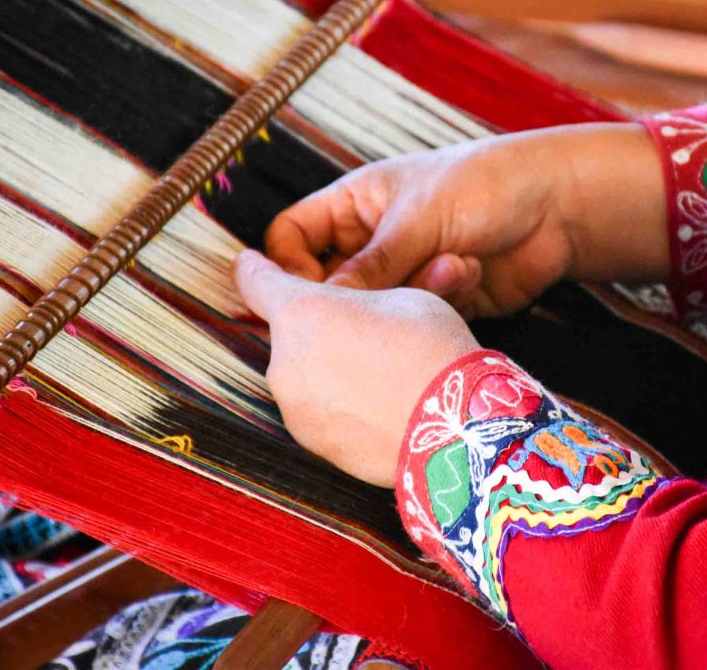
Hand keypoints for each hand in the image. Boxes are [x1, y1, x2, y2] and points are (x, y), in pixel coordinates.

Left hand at [234, 249, 479, 486]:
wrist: (457, 427)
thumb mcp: (402, 295)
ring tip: (382, 374)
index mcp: (301, 312)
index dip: (254, 268)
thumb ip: (359, 295)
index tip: (248, 262)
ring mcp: (294, 408)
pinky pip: (319, 412)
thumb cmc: (432, 349)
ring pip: (305, 375)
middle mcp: (284, 360)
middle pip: (291, 334)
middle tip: (368, 332)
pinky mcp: (311, 443)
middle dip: (320, 330)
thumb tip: (350, 310)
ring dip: (330, 369)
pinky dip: (340, 405)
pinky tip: (380, 405)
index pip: (255, 281)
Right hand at [265, 123, 668, 317]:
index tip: (309, 295)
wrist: (558, 206)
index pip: (291, 238)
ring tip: (449, 265)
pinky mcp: (434, 302)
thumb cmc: (484, 185)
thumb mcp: (417, 218)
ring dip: (410, 294)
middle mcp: (371, 241)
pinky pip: (413, 319)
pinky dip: (440, 301)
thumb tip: (316, 308)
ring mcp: (403, 273)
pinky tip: (470, 271)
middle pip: (328, 285)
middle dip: (355, 296)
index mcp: (354, 205)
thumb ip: (367, 267)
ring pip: (374, 309)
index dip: (289, 268)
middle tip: (375, 305)